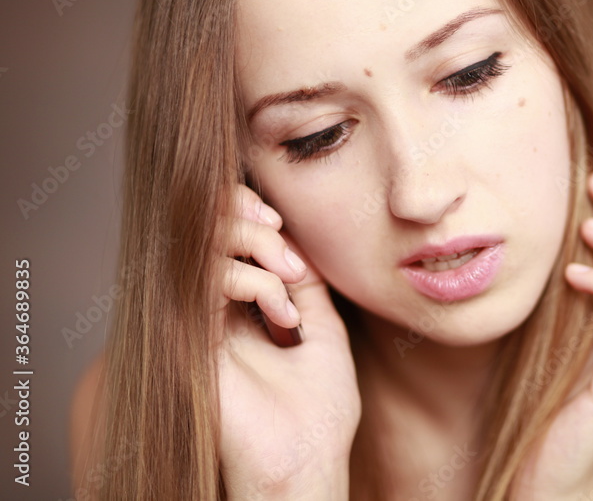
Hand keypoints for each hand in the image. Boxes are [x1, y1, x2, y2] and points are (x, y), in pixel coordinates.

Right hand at [213, 184, 359, 499]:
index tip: (282, 221)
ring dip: (256, 244)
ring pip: (201, 247)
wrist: (307, 460)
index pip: (219, 241)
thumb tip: (296, 243)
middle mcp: (206, 317)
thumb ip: (305, 287)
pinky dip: (253, 281)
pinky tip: (282, 313)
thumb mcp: (322, 332)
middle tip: (283, 234)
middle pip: (202, 233)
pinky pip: (206, 282)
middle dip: (246, 217)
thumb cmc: (318, 412)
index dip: (244, 214)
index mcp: (233, 315)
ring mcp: (193, 327)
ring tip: (291, 274)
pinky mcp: (188, 341)